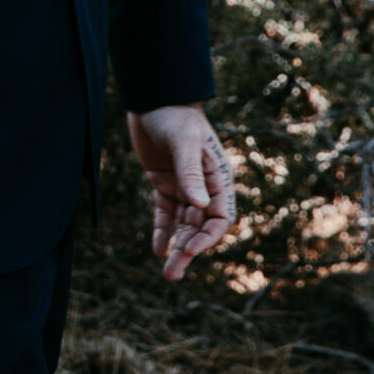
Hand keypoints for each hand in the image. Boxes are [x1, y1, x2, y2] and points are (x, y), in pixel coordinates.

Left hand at [128, 104, 235, 279]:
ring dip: (176, 247)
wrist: (154, 98)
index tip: (190, 250)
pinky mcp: (163, 184)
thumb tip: (199, 204)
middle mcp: (203, 186)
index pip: (220, 216)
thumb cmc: (175, 116)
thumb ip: (190, 173)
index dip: (208, 236)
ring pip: (182, 225)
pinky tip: (157, 250)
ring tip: (167, 272)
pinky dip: (162, 232)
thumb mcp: (184, 142)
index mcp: (216, 177)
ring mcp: (183, 186)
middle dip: (188, 251)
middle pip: (199, 227)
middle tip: (173, 275)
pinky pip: (165, 214)